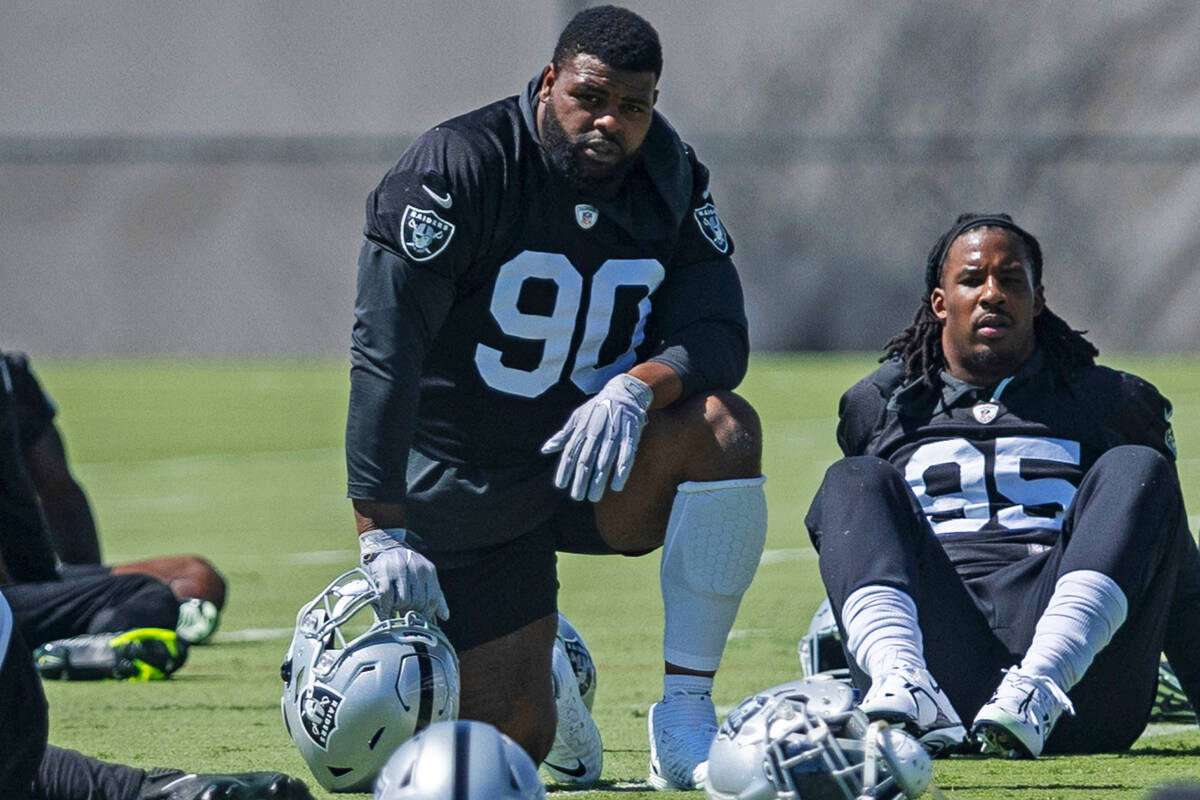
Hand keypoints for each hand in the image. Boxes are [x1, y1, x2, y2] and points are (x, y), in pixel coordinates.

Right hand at [358, 528, 448, 619]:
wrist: (385, 545)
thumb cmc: (407, 566)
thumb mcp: (425, 576)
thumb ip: (436, 596)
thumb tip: (445, 616)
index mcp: (428, 571)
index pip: (432, 599)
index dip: (426, 614)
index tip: (419, 620)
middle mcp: (416, 569)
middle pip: (418, 602)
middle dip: (410, 610)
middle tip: (403, 610)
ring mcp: (399, 570)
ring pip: (403, 601)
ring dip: (398, 607)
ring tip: (395, 603)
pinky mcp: (383, 574)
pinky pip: (387, 598)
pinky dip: (386, 607)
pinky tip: (386, 607)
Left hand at [541, 372, 653, 501]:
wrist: (624, 392)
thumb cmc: (597, 407)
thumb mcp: (577, 417)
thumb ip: (563, 435)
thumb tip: (545, 450)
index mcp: (582, 428)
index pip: (571, 452)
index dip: (565, 469)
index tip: (560, 485)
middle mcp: (596, 432)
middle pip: (586, 459)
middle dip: (581, 479)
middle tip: (577, 497)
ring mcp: (613, 434)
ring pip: (604, 460)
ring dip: (599, 479)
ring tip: (594, 497)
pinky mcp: (630, 435)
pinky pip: (625, 456)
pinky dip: (621, 471)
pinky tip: (617, 485)